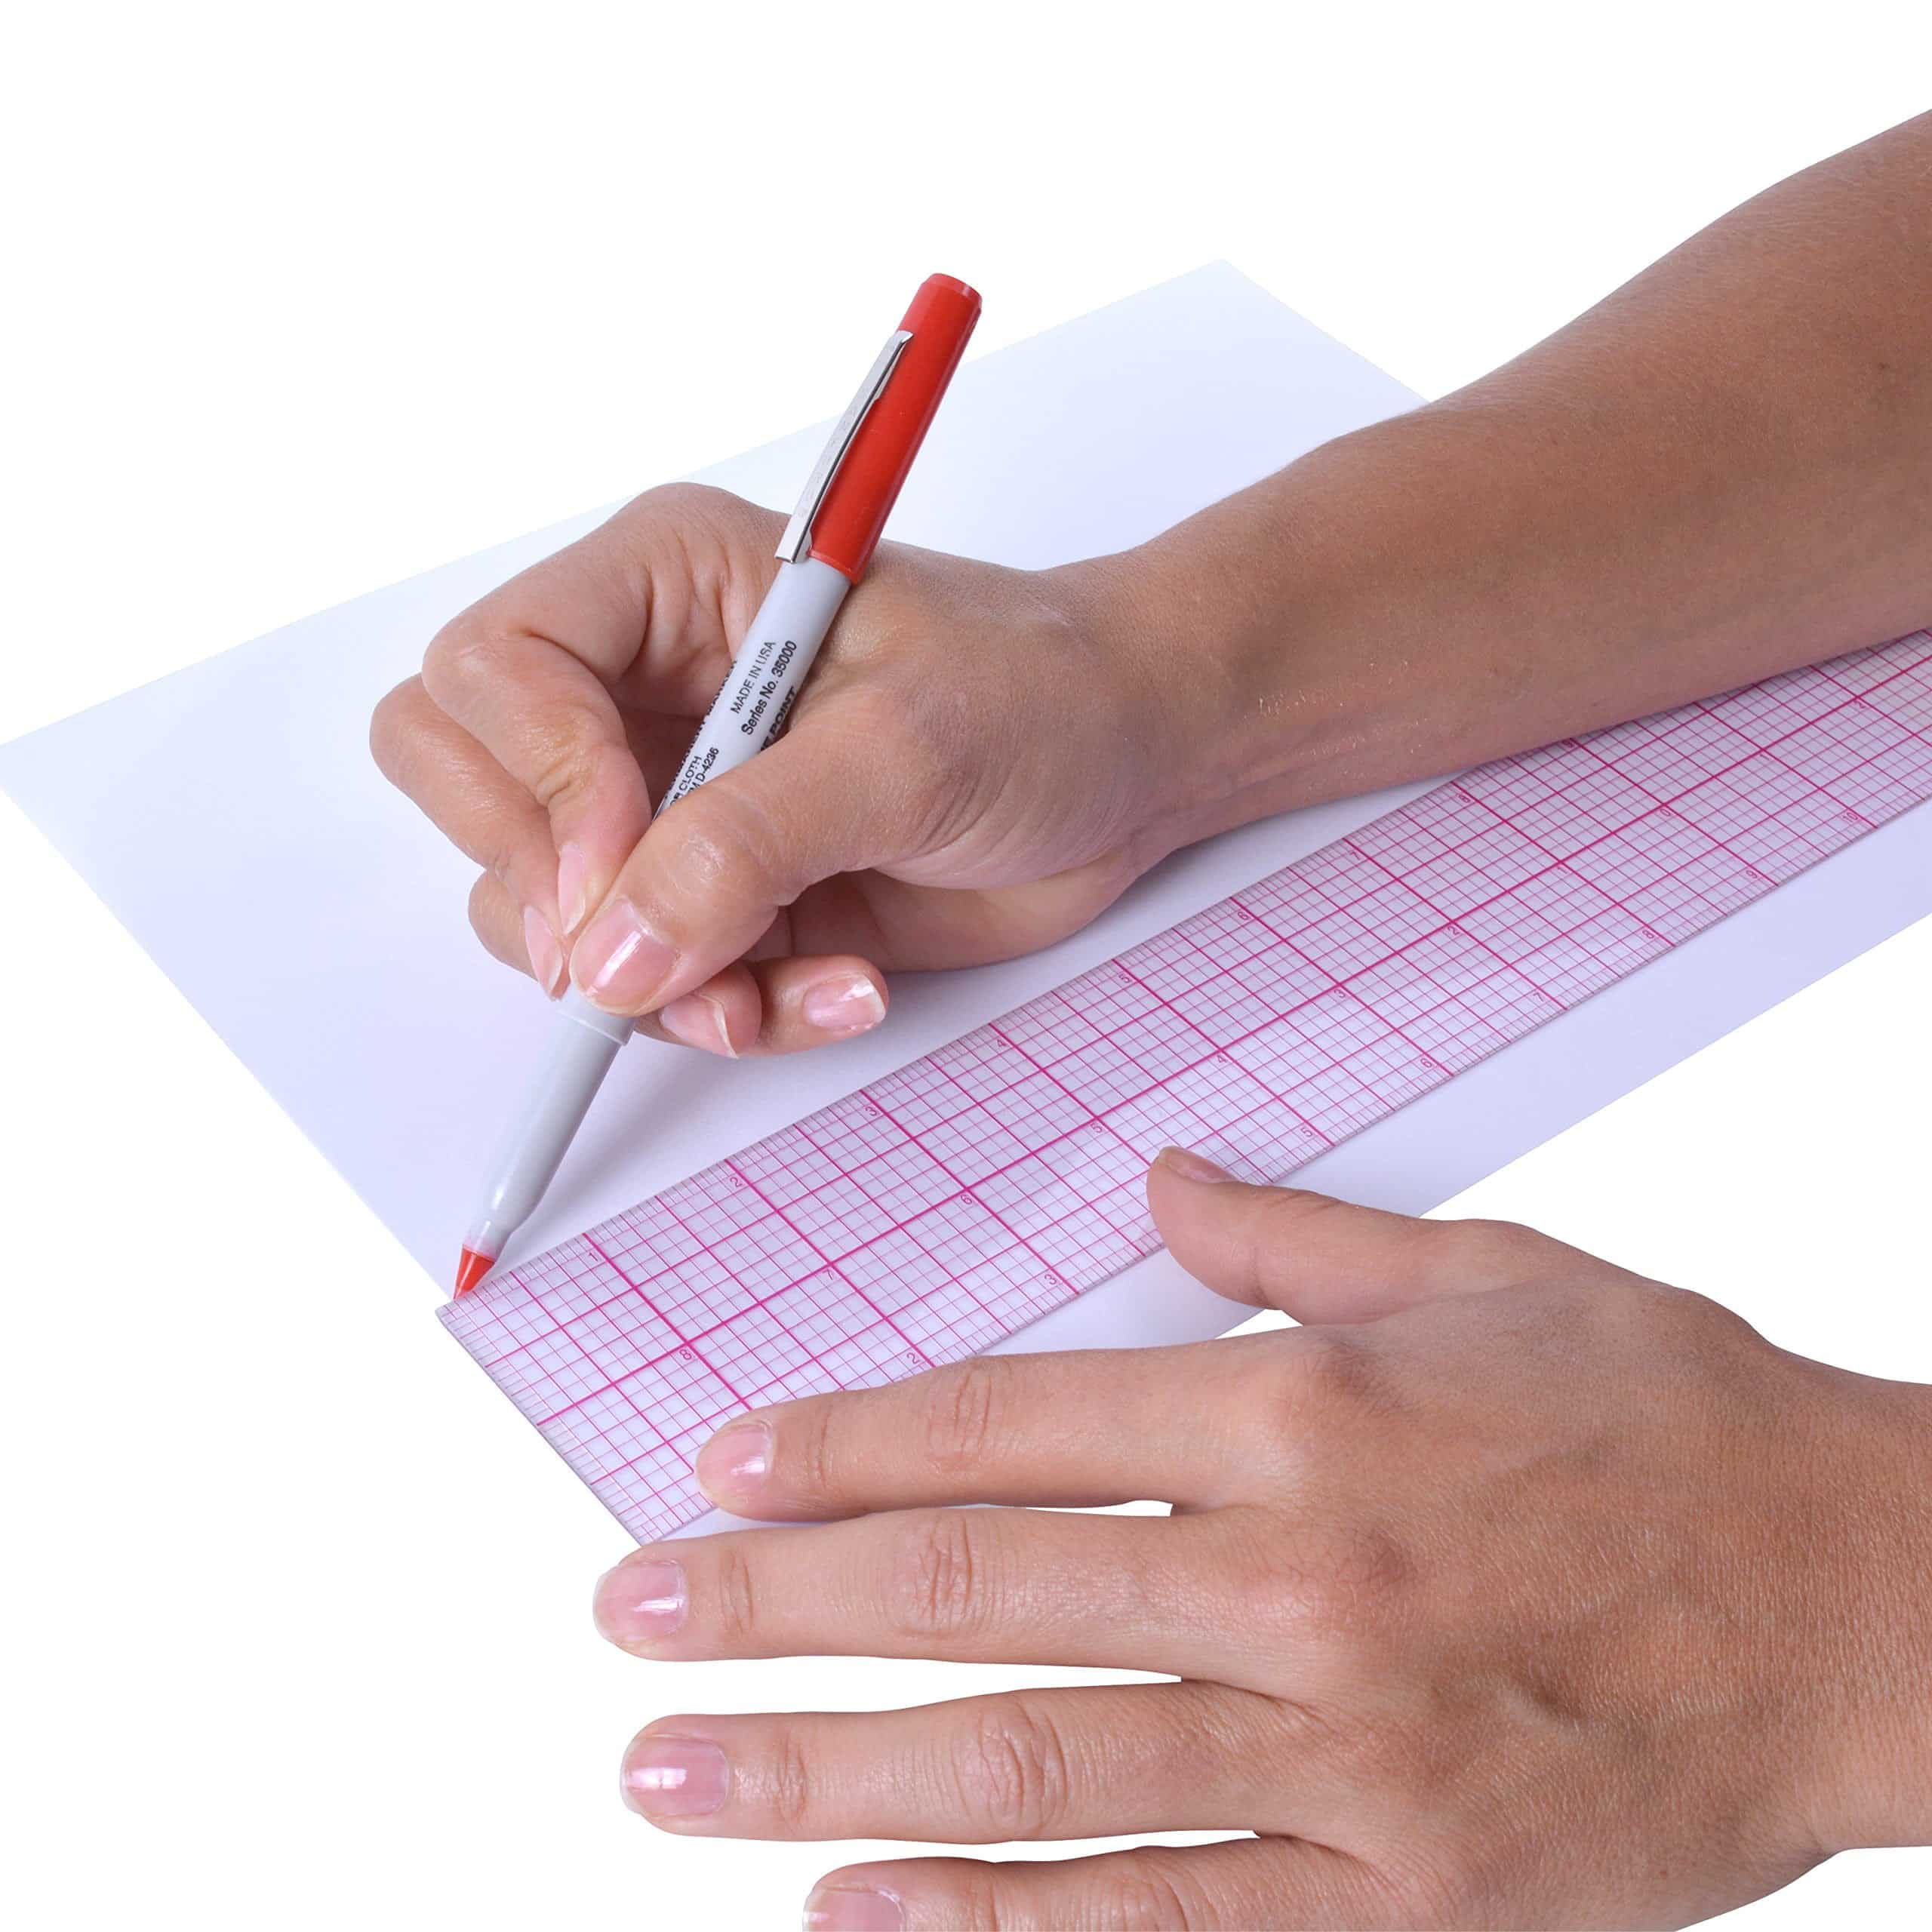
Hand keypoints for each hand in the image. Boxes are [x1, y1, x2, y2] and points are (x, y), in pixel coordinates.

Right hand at [371, 484, 1176, 1055]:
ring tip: (788, 981)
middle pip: (459, 778)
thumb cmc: (1037, 698)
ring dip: (652, 983)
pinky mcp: (710, 896)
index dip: (535, 778)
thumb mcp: (905, 750)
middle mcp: (637, 688)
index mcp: (665, 586)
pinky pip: (642, 984)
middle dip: (545, 888)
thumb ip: (748, 843)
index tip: (617, 867)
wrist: (1127, 768)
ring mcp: (662, 799)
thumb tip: (605, 959)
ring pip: (539, 910)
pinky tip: (838, 990)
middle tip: (655, 947)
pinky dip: (727, 1013)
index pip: (491, 667)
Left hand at [591, 1149, 1931, 1929]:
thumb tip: (1159, 1172)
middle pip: (981, 1593)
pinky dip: (995, 1922)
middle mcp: (1303, 1579)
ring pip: (1035, 1763)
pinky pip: (1164, 1917)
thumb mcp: (1488, 1274)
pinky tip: (859, 1908)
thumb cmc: (1675, 1419)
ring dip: (828, 1768)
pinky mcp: (1407, 1896)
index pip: (1010, 1424)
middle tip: (625, 1616)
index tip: (721, 1462)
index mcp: (1310, 1412)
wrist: (1872, 1601)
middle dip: (774, 1604)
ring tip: (673, 1771)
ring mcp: (1349, 1756)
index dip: (847, 1443)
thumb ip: (1295, 1232)